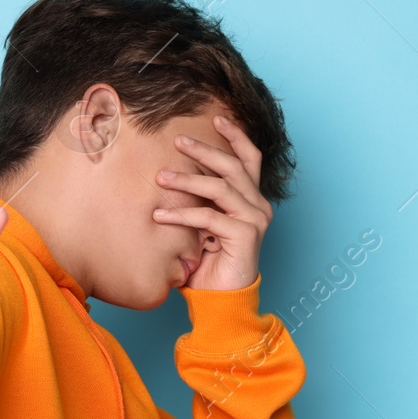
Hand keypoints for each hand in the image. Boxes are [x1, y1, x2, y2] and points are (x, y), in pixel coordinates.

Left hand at [152, 115, 271, 291]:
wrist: (222, 301)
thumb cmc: (209, 264)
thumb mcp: (202, 225)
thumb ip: (198, 201)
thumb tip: (169, 172)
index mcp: (251, 200)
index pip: (249, 159)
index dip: (236, 136)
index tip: (217, 117)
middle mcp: (258, 206)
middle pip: (234, 166)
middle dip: (205, 150)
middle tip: (178, 141)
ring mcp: (255, 220)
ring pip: (220, 187)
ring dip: (188, 180)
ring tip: (161, 178)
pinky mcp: (246, 236)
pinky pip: (209, 217)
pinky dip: (181, 215)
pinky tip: (159, 216)